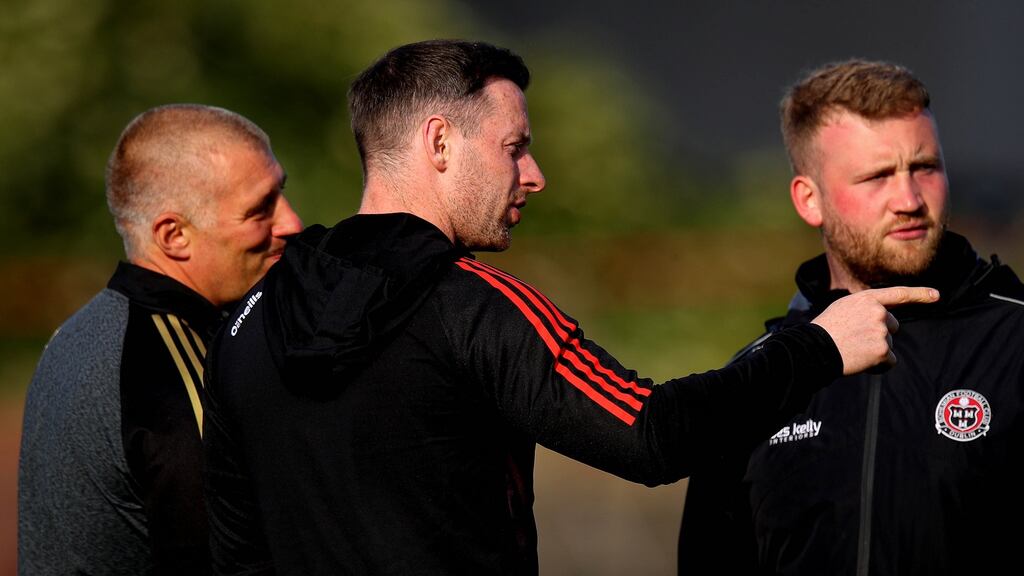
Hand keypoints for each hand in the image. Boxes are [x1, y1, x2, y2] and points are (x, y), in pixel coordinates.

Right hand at [811, 286, 938, 374]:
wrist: (814, 348)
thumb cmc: (826, 330)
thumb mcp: (844, 308)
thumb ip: (865, 307)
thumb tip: (883, 314)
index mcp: (867, 299)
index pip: (899, 294)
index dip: (919, 294)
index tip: (936, 295)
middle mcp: (878, 313)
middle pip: (892, 326)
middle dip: (879, 334)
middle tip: (855, 339)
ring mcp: (881, 332)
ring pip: (888, 345)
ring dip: (875, 351)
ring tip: (853, 350)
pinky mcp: (883, 351)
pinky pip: (889, 361)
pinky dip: (877, 365)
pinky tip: (860, 361)